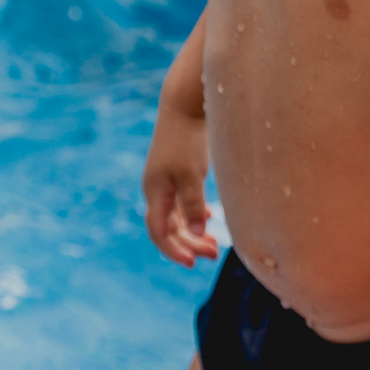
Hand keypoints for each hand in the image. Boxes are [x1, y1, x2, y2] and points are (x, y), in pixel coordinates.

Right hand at [142, 106, 218, 268]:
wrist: (184, 107)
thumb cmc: (187, 139)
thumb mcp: (192, 173)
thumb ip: (193, 204)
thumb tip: (196, 234)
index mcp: (155, 192)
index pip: (158, 232)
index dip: (173, 251)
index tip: (193, 263)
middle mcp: (157, 190)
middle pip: (169, 228)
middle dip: (189, 244)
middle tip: (214, 254)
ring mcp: (166, 182)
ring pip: (177, 217)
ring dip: (193, 233)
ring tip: (214, 246)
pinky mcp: (177, 173)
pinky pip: (181, 204)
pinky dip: (194, 215)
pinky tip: (209, 219)